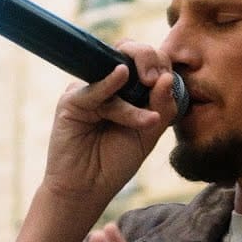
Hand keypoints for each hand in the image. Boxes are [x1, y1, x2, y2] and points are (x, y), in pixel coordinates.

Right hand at [42, 41, 177, 202]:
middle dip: (149, 58)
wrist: (87, 189)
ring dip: (136, 93)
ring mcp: (90, 91)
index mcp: (131, 89)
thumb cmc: (116, 162)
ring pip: (117, 72)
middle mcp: (110, 85)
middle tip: (158, 78)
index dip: (162, 64)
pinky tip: (121, 75)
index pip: (149, 61)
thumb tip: (167, 77)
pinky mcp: (72, 101)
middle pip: (130, 52)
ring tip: (148, 118)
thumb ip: (162, 107)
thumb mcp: (148, 135)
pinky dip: (109, 84)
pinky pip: (94, 89)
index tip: (169, 81)